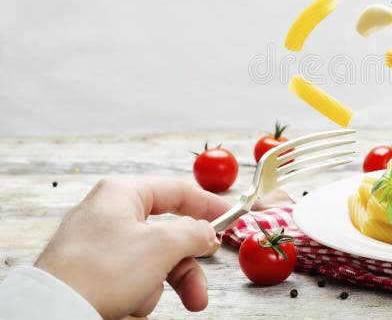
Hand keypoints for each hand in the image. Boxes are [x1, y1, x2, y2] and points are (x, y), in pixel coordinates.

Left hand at [34, 177, 230, 319]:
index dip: (209, 206)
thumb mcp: (161, 246)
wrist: (52, 311)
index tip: (232, 220)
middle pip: (168, 234)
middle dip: (186, 267)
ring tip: (152, 304)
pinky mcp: (92, 270)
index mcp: (122, 193)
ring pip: (152, 260)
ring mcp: (99, 243)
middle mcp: (109, 213)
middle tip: (201, 288)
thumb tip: (208, 234)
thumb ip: (194, 233)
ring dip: (161, 284)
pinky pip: (131, 277)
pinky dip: (137, 293)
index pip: (178, 191)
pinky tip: (127, 305)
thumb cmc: (100, 271)